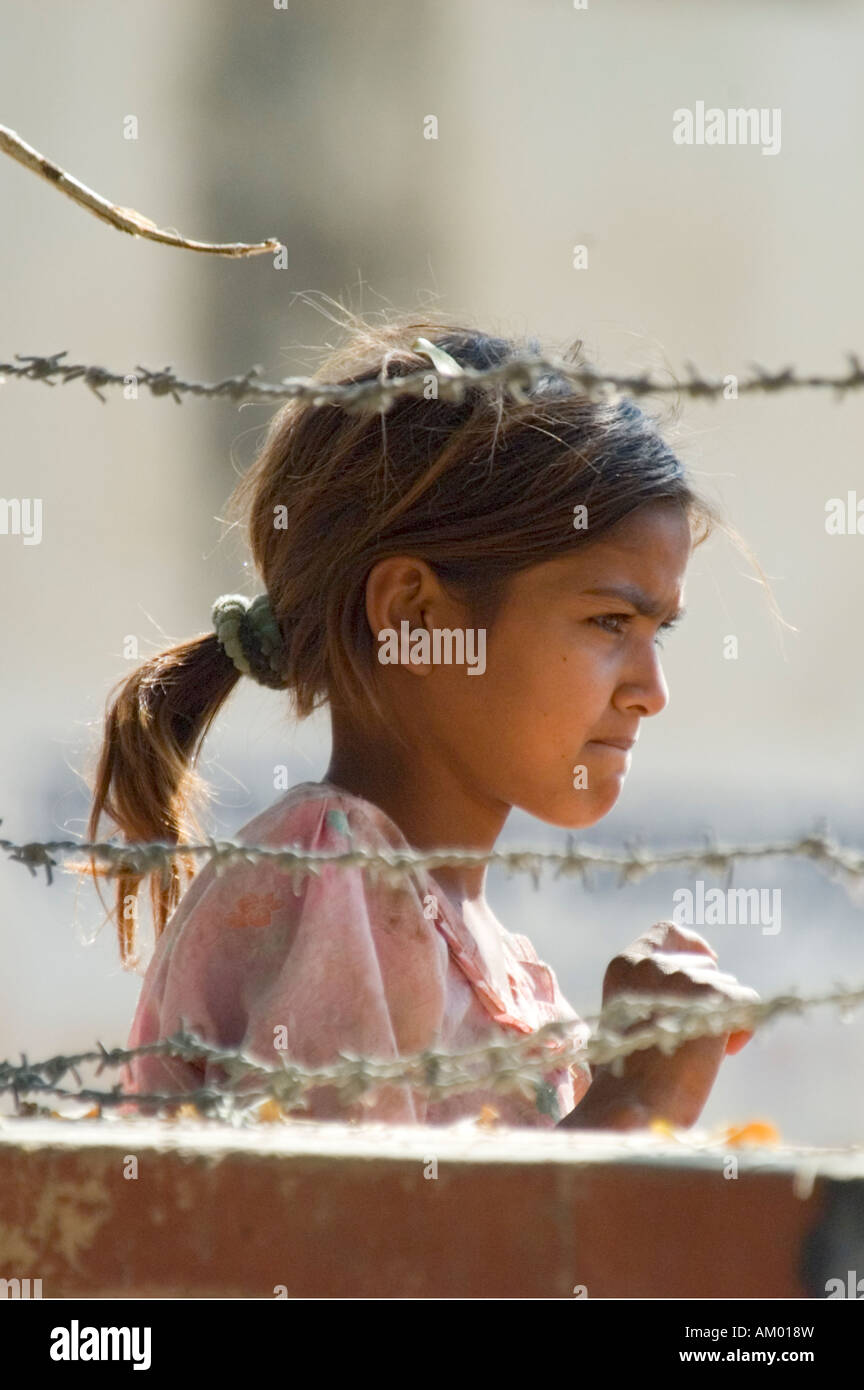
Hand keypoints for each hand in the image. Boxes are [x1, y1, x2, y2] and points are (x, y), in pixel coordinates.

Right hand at [561, 921, 758, 1129]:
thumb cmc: (631, 1076)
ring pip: (728, 987)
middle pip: (706, 966)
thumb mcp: (631, 1019)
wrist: (635, 1104)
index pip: (668, 932)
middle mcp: (652, 963)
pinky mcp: (714, 994)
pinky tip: (725, 1052)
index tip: (709, 962)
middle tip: (699, 1037)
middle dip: (712, 998)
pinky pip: (748, 1002)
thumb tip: (704, 978)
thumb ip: (655, 993)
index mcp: (625, 966)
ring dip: (725, 1017)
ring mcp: (683, 976)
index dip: (692, 946)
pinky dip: (744, 1027)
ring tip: (703, 1053)